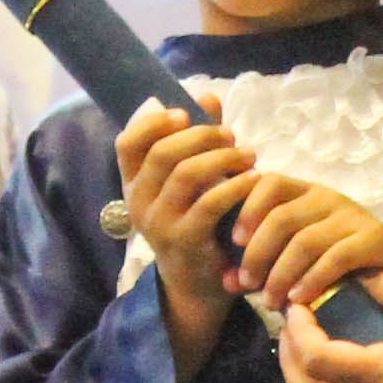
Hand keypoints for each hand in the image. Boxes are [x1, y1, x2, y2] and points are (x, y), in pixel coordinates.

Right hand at [120, 94, 255, 380]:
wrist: (199, 286)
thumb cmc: (198, 223)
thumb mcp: (194, 181)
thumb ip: (198, 140)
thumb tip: (209, 96)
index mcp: (133, 184)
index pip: (127, 142)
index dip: (152, 121)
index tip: (184, 113)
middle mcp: (138, 203)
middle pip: (162, 152)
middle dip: (201, 136)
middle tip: (231, 135)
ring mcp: (158, 223)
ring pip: (185, 173)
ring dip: (221, 157)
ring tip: (248, 155)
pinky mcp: (184, 240)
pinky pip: (209, 202)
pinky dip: (235, 185)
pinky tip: (255, 179)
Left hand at [224, 171, 382, 317]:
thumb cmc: (336, 264)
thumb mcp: (294, 256)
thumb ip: (261, 265)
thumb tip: (227, 281)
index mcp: (305, 192)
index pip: (270, 182)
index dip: (247, 208)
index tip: (233, 241)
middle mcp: (328, 198)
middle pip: (281, 217)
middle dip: (258, 253)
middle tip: (248, 283)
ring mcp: (353, 217)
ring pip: (305, 240)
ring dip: (281, 273)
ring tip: (270, 300)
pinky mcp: (375, 240)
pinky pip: (336, 257)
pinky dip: (312, 279)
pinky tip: (299, 299)